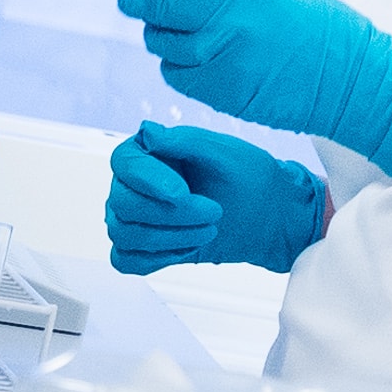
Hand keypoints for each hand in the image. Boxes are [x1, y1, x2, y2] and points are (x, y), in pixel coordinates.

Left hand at [103, 0, 391, 173]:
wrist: (354, 83)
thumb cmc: (325, 31)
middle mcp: (225, 22)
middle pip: (157, 8)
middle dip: (139, 3)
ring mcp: (219, 60)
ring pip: (161, 46)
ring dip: (161, 38)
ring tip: (178, 34)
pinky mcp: (219, 93)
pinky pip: (175, 77)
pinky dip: (177, 68)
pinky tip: (198, 63)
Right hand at [105, 123, 325, 274]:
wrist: (268, 217)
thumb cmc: (250, 180)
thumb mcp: (226, 154)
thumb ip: (185, 141)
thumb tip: (147, 132)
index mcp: (152, 152)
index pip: (124, 163)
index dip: (149, 181)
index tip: (181, 193)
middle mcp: (136, 183)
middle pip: (123, 203)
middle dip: (171, 214)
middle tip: (213, 212)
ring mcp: (135, 217)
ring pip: (124, 234)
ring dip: (171, 236)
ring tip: (209, 229)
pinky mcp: (142, 248)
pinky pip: (126, 260)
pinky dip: (159, 257)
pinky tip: (189, 247)